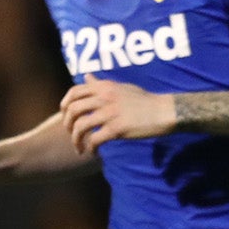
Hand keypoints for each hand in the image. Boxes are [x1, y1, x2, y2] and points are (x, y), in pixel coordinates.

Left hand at [59, 77, 176, 153]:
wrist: (164, 111)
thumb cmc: (143, 100)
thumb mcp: (121, 87)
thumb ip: (101, 84)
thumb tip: (87, 76)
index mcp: (104, 87)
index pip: (74, 92)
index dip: (64, 105)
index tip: (65, 117)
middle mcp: (105, 97)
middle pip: (73, 110)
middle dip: (67, 125)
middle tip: (72, 135)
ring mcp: (110, 113)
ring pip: (80, 127)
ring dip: (76, 140)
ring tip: (80, 148)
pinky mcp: (117, 128)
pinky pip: (94, 140)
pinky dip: (90, 148)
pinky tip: (93, 152)